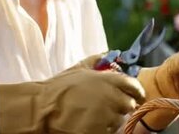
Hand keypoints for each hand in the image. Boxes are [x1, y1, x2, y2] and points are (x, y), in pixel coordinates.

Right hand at [0, 66, 144, 133]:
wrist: (42, 109)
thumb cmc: (59, 88)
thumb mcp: (78, 68)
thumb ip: (96, 60)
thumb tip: (109, 52)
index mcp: (108, 80)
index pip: (134, 86)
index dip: (136, 91)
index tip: (136, 96)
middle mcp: (111, 97)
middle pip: (129, 105)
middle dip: (121, 106)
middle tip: (108, 108)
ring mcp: (106, 116)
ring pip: (119, 121)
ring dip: (111, 119)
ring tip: (94, 116)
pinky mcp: (99, 132)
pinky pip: (109, 132)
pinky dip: (102, 130)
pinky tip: (90, 124)